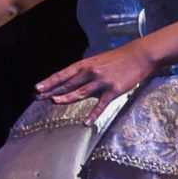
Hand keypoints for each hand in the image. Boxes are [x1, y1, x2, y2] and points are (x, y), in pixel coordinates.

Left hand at [37, 42, 155, 104]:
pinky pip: (101, 104)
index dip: (50, 81)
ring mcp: (102, 82)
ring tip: (55, 102)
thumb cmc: (119, 58)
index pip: (64, 74)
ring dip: (67, 97)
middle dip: (53, 91)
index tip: (38, 88)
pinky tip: (86, 122)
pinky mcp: (114, 90)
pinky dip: (93, 114)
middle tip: (39, 98)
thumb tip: (74, 82)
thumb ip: (86, 72)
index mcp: (86, 64)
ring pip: (81, 92)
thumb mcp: (98, 61)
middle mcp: (92, 72)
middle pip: (68, 84)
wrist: (139, 56)